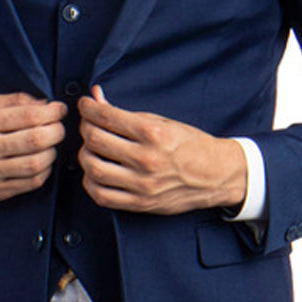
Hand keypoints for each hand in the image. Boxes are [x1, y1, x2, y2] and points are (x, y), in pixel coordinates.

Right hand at [0, 92, 66, 204]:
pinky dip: (45, 171)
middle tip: (59, 127)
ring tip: (51, 145)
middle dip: (57, 131)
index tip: (60, 109)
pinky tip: (43, 162)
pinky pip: (31, 182)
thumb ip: (12, 101)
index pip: (28, 115)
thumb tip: (43, 103)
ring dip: (53, 152)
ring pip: (37, 163)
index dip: (52, 112)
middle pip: (37, 139)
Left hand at [78, 87, 246, 215]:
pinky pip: (102, 195)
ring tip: (91, 148)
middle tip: (88, 124)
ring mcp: (143, 184)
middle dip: (85, 127)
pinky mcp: (140, 203)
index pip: (107, 116)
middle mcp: (147, 159)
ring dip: (85, 154)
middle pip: (95, 140)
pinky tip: (95, 172)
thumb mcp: (162, 121)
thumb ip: (128, 114)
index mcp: (154, 134)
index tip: (84, 105)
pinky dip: (91, 181)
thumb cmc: (190, 145)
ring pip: (94, 168)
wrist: (216, 175)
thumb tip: (98, 99)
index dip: (88, 108)